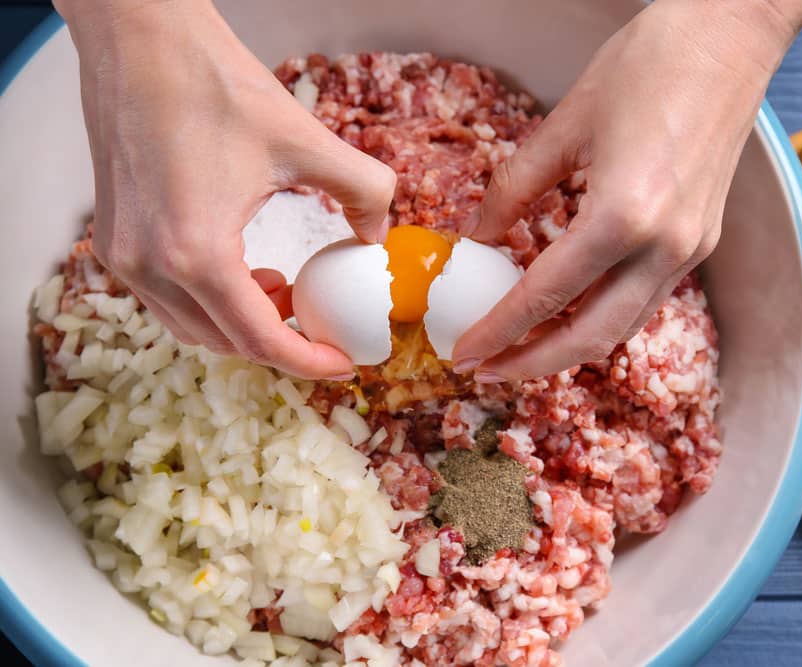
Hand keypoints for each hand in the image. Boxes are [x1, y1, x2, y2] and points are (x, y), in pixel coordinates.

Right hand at [55, 0, 395, 378]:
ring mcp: (123, 256)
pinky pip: (166, 300)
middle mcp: (150, 266)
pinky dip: (209, 301)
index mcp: (197, 253)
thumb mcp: (310, 140)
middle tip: (319, 321)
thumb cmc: (215, 84)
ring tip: (282, 289)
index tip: (343, 363)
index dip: (308, 362)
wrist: (142, 40)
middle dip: (280, 342)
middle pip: (225, 343)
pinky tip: (243, 269)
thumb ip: (365, 191)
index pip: (260, 341)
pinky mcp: (112, 240)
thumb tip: (377, 236)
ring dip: (242, 324)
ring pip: (191, 327)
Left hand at [453, 0, 801, 381]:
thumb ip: (514, 189)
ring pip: (623, 326)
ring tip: (520, 347)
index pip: (546, 295)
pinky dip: (601, 316)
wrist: (729, 34)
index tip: (462, 354)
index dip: (498, 332)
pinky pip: (644, 299)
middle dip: (533, 363)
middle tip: (486, 369)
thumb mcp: (565, 124)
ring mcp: (690, 248)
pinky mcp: (701, 240)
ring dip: (569, 347)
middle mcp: (664, 245)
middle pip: (591, 337)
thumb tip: (478, 238)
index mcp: (624, 214)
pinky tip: (568, 308)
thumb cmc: (648, 62)